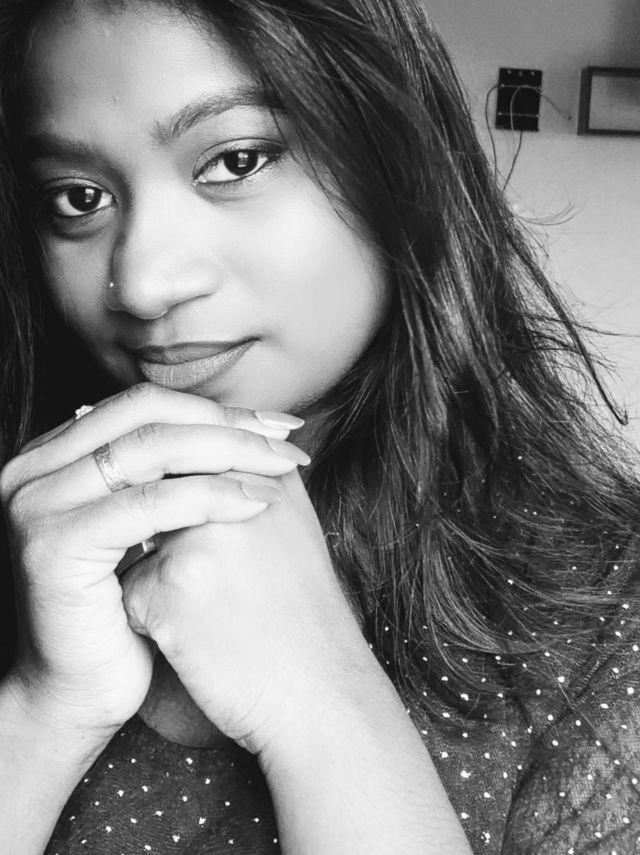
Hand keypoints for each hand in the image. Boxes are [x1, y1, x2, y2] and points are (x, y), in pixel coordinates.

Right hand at [0, 383, 306, 736]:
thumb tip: (246, 425)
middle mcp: (33, 468)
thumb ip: (169, 473)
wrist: (77, 690)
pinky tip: (255, 504)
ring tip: (281, 464)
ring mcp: (37, 504)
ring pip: (150, 450)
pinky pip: (147, 505)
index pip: (143, 404)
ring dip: (228, 451)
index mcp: (53, 455)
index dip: (214, 408)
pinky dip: (207, 498)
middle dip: (227, 422)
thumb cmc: (124, 609)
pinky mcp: (54, 544)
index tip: (275, 423)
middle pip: (146, 414)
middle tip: (286, 435)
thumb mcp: (145, 526)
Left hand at [121, 468, 373, 755]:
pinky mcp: (167, 590)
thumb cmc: (305, 613)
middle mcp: (229, 493)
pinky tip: (202, 640)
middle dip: (171, 533)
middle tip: (222, 582)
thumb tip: (201, 446)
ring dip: (159, 573)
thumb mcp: (293, 523)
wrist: (321, 693)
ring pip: (139, 541)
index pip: (192, 457)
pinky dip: (154, 618)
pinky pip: (131, 592)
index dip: (190, 503)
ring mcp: (197, 538)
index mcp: (262, 470)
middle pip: (162, 497)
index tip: (212, 548)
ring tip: (219, 610)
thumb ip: (250, 476)